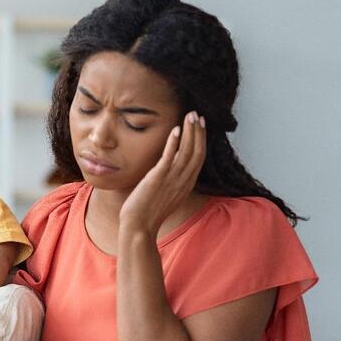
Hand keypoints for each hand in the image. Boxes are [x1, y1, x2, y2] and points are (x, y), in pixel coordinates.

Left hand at [119, 111, 206, 236]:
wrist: (139, 226)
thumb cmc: (149, 211)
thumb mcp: (167, 192)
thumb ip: (173, 177)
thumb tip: (172, 161)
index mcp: (187, 184)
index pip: (200, 157)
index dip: (202, 139)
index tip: (201, 124)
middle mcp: (183, 181)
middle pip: (197, 151)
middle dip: (199, 131)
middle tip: (197, 114)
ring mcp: (171, 180)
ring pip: (186, 152)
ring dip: (190, 132)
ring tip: (189, 115)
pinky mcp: (157, 179)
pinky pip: (168, 158)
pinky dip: (173, 143)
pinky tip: (175, 130)